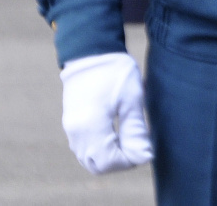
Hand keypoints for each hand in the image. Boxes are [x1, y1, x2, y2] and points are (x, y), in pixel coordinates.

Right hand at [59, 51, 152, 174]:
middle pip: (97, 165)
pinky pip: (84, 149)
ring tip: (130, 139)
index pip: (108, 162)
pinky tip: (117, 135)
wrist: (91, 51)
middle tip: (139, 145)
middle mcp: (75, 133)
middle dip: (120, 162)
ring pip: (89, 159)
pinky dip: (100, 149)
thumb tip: (144, 156)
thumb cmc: (115, 72)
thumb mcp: (132, 99)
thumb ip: (135, 131)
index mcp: (90, 126)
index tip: (145, 148)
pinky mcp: (71, 124)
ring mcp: (70, 129)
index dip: (129, 161)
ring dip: (110, 157)